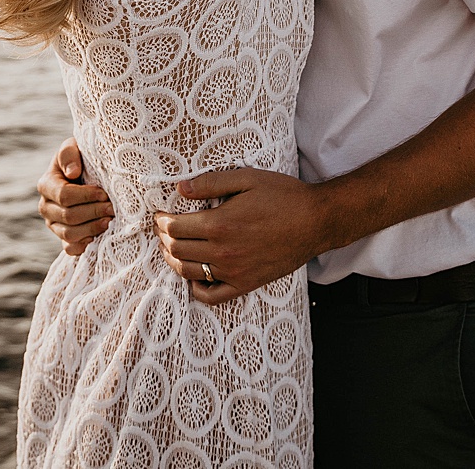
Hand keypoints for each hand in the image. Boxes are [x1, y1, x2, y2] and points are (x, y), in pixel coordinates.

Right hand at [36, 137, 112, 255]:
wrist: (90, 172)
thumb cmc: (83, 157)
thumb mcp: (75, 146)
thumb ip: (69, 153)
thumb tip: (72, 173)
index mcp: (46, 185)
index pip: (64, 196)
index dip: (86, 196)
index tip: (105, 192)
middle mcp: (46, 207)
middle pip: (68, 216)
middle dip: (93, 212)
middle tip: (113, 208)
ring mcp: (53, 225)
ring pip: (69, 234)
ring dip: (93, 228)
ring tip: (110, 221)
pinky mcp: (64, 238)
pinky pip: (70, 249)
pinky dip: (85, 245)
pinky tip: (100, 236)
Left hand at [152, 168, 327, 305]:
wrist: (316, 221)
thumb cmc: (283, 196)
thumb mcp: (247, 178)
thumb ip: (210, 183)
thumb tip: (179, 189)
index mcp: (220, 224)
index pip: (174, 227)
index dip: (161, 220)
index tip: (159, 214)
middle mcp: (223, 251)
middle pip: (177, 249)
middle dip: (164, 238)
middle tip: (163, 228)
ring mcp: (234, 271)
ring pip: (188, 271)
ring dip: (173, 260)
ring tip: (172, 248)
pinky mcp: (246, 284)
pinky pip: (212, 295)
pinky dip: (196, 288)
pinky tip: (194, 275)